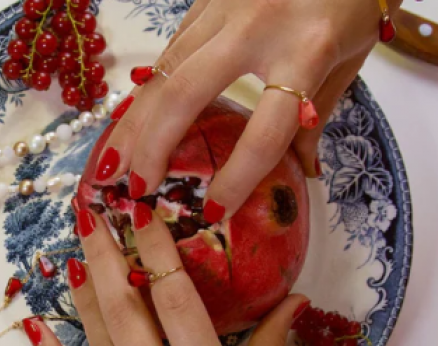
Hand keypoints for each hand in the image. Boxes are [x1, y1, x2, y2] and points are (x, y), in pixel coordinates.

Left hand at [23, 206, 309, 345]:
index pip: (177, 298)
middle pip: (126, 309)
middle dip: (106, 255)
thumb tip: (291, 298)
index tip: (141, 212)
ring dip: (81, 295)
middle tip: (90, 215)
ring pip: (97, 344)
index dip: (155, 248)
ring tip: (72, 255)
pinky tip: (37, 324)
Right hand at [98, 0, 397, 221]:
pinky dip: (144, 93)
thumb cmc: (349, 1)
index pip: (265, 130)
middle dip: (154, 146)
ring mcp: (223, 8)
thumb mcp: (347, 62)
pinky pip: (167, 53)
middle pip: (186, 93)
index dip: (237, 178)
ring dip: (132, 123)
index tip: (213, 212)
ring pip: (163, 71)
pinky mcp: (203, 1)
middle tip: (136, 189)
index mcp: (307, 49)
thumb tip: (299, 173)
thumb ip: (315, 117)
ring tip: (109, 166)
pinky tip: (127, 124)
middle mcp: (256, 26)